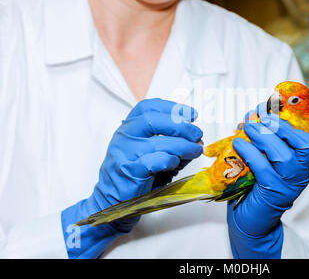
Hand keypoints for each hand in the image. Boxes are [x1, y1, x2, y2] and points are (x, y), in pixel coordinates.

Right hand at [61, 99, 202, 257]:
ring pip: (157, 142)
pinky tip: (175, 163)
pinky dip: (170, 160)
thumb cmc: (134, 175)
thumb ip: (170, 142)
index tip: (190, 114)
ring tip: (194, 151)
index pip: (148, 107)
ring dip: (182, 146)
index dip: (171, 107)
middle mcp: (124, 137)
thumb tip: (195, 139)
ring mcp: (125, 154)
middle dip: (180, 126)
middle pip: (153, 120)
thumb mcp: (149, 151)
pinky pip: (154, 161)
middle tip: (196, 134)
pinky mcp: (130, 172)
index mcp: (128, 128)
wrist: (112, 201)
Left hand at [227, 103, 308, 257]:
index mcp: (300, 163)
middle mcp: (300, 174)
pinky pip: (264, 169)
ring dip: (264, 137)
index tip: (273, 109)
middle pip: (302, 145)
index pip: (308, 140)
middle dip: (279, 126)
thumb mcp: (263, 160)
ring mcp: (289, 185)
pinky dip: (250, 153)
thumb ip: (262, 141)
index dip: (292, 122)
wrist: (250, 220)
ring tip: (247, 127)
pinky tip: (238, 144)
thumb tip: (251, 116)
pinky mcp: (273, 194)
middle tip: (258, 117)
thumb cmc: (255, 186)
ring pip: (284, 157)